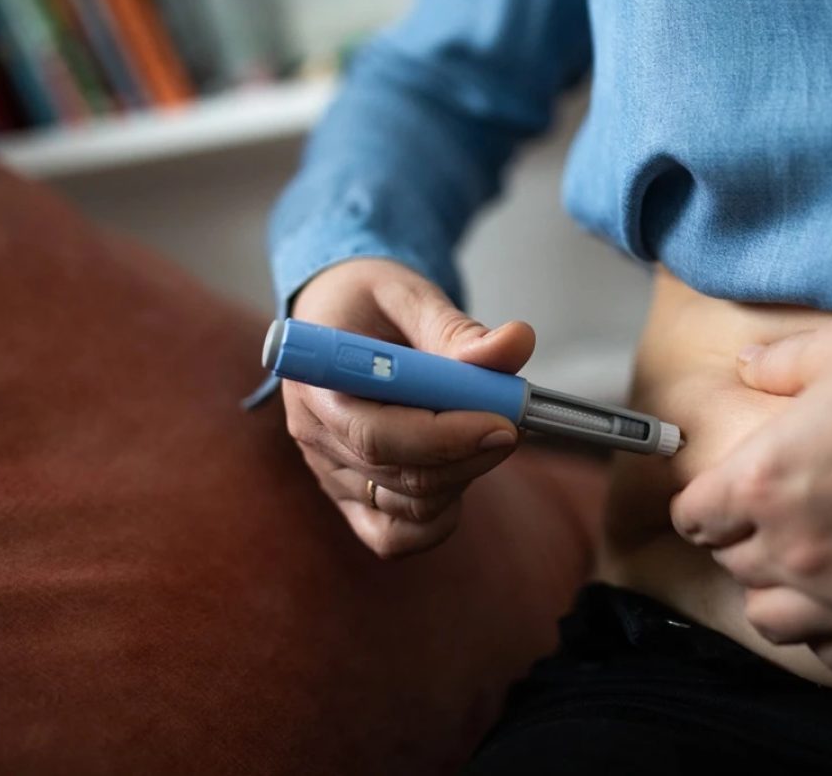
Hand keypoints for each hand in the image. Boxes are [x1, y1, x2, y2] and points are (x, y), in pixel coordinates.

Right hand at [284, 258, 534, 558]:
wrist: (340, 317)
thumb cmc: (369, 302)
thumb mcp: (408, 295)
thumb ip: (456, 327)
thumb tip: (515, 344)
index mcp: (318, 382)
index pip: (376, 435)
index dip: (445, 437)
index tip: (502, 421)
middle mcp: (316, 437)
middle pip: (399, 476)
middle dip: (470, 454)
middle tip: (514, 419)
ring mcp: (332, 474)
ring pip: (408, 509)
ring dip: (462, 476)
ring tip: (484, 427)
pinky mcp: (351, 498)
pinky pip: (394, 536)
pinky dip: (438, 518)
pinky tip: (460, 471)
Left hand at [670, 307, 831, 670]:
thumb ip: (779, 365)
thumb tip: (750, 364)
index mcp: (763, 481)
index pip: (695, 517)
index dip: (703, 504)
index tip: (716, 498)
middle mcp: (796, 549)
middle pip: (732, 564)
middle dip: (739, 540)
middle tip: (766, 519)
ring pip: (772, 618)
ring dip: (773, 591)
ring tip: (797, 564)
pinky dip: (826, 630)